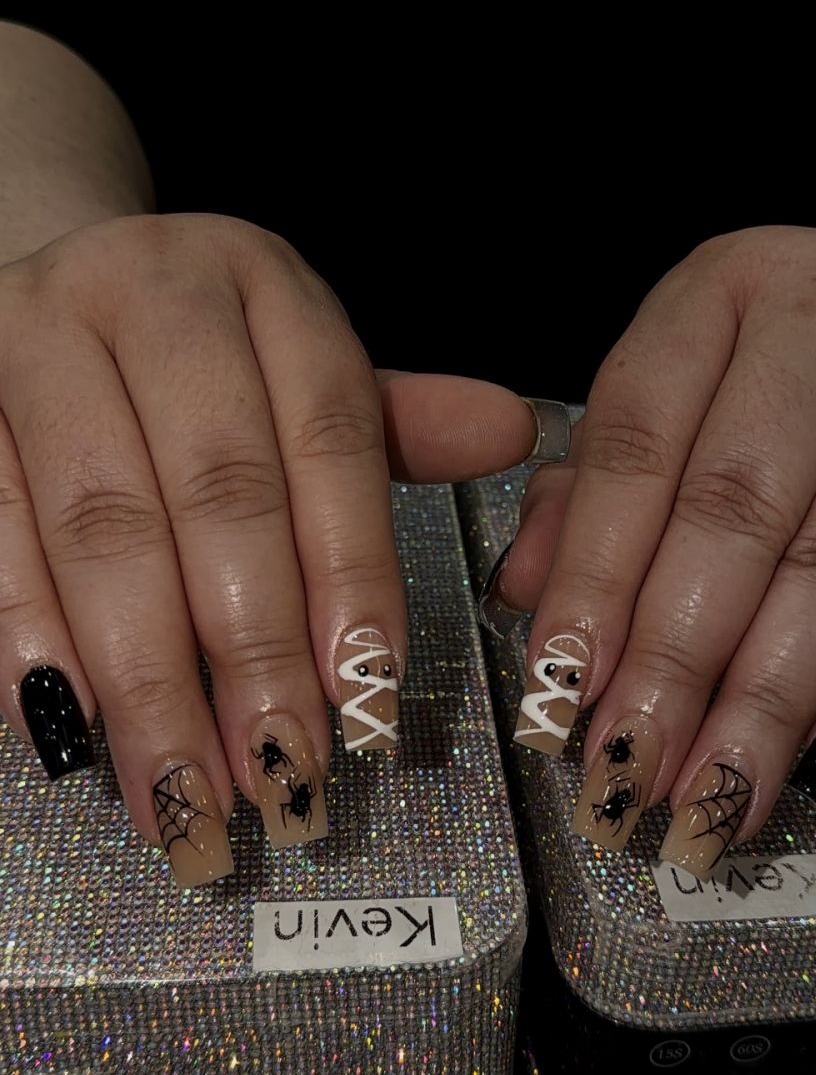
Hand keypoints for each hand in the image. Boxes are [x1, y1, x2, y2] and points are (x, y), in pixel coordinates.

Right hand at [0, 214, 537, 884]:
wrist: (56, 287)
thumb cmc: (201, 357)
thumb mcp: (300, 366)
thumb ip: (391, 423)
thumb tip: (508, 433)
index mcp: (260, 281)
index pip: (330, 433)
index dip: (353, 573)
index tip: (369, 703)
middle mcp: (144, 291)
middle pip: (216, 488)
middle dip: (254, 649)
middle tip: (283, 776)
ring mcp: (29, 340)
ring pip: (98, 524)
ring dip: (145, 674)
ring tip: (187, 792)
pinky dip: (28, 638)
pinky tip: (71, 730)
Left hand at [495, 226, 815, 874]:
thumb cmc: (758, 363)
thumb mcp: (664, 384)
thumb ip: (591, 484)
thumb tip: (527, 593)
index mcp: (719, 294)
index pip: (638, 444)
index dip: (595, 575)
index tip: (559, 687)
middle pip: (739, 510)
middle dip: (677, 659)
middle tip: (629, 768)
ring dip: (771, 698)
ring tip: (712, 797)